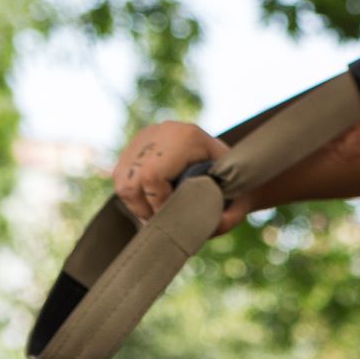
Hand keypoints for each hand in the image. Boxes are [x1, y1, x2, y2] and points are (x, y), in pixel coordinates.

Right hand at [113, 120, 252, 235]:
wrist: (228, 160)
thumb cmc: (233, 182)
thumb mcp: (239, 197)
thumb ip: (231, 216)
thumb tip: (213, 228)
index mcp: (188, 137)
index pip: (153, 176)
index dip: (158, 204)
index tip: (170, 218)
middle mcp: (163, 131)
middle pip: (132, 179)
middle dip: (143, 208)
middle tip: (160, 221)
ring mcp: (147, 135)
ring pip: (122, 179)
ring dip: (135, 203)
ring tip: (155, 214)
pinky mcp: (136, 143)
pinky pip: (120, 175)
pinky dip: (131, 195)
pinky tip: (150, 203)